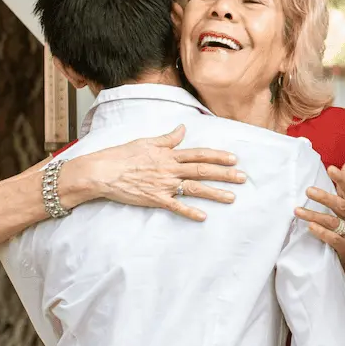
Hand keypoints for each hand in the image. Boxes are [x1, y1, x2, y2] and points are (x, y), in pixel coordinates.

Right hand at [70, 125, 244, 221]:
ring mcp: (164, 185)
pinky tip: (204, 217)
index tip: (234, 159)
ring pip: (194, 188)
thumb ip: (168, 138)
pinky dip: (190, 212)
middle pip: (202, 170)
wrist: (101, 171)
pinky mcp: (155, 199)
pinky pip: (176, 207)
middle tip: (242, 178)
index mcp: (169, 154)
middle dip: (225, 174)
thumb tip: (183, 129)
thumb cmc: (122, 155)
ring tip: (232, 198)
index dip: (218, 156)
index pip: (199, 154)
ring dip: (215, 193)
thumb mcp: (146, 141)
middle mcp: (170, 169)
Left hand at [295, 163, 344, 265]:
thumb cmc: (344, 224)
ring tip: (298, 211)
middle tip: (308, 190)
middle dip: (325, 197)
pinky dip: (323, 233)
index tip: (330, 169)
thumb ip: (344, 186)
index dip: (342, 179)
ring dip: (315, 216)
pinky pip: (335, 240)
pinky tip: (311, 227)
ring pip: (333, 222)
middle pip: (341, 206)